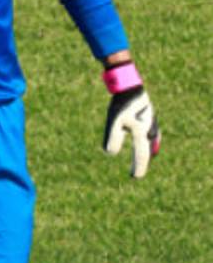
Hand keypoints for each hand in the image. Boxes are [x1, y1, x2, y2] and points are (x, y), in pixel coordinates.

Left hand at [102, 62, 158, 178]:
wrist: (130, 86)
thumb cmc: (121, 103)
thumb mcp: (114, 121)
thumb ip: (113, 137)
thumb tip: (111, 153)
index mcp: (142, 132)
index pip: (141, 154)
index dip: (138, 167)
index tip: (135, 177)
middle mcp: (149, 129)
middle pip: (147, 150)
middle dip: (142, 161)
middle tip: (137, 173)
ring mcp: (151, 122)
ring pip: (151, 141)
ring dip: (148, 151)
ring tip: (149, 157)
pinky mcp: (148, 116)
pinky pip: (151, 132)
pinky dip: (150, 140)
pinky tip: (149, 138)